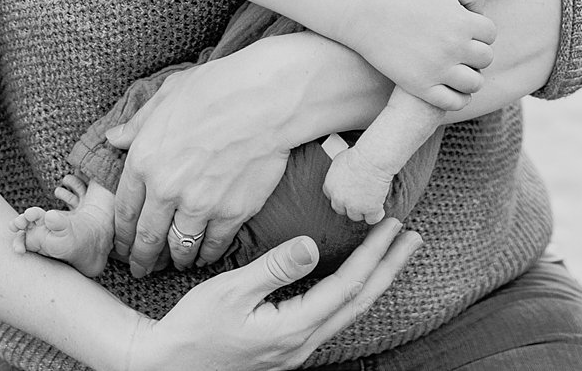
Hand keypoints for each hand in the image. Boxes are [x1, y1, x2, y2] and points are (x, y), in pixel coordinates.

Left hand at [105, 63, 295, 275]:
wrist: (264, 100)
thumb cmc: (216, 88)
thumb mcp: (166, 96)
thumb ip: (138, 124)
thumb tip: (114, 138)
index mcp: (144, 160)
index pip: (124, 210)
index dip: (122, 233)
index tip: (123, 244)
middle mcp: (166, 189)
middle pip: (147, 237)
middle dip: (142, 258)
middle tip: (141, 269)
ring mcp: (199, 205)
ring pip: (180, 247)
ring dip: (176, 260)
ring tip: (176, 264)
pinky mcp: (231, 214)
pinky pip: (214, 246)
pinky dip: (208, 256)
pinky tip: (206, 257)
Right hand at [124, 224, 420, 370]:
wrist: (169, 365)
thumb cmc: (194, 328)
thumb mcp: (230, 292)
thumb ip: (274, 268)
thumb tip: (311, 246)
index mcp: (292, 328)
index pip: (347, 286)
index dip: (374, 255)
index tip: (393, 225)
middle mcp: (302, 343)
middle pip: (358, 301)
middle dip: (388, 268)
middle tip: (412, 237)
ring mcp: (297, 349)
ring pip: (348, 310)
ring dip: (373, 279)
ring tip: (391, 254)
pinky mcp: (287, 347)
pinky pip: (331, 316)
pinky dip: (349, 291)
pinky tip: (351, 278)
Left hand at [320, 142, 391, 225]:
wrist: (372, 159)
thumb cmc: (358, 155)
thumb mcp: (339, 161)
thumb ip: (336, 174)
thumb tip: (339, 175)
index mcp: (330, 186)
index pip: (332, 198)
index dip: (341, 196)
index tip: (348, 193)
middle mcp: (339, 199)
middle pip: (342, 209)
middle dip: (350, 205)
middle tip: (359, 198)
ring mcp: (354, 207)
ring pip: (356, 216)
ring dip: (362, 210)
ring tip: (370, 201)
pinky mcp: (369, 210)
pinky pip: (372, 219)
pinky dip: (376, 214)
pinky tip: (379, 208)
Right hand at [344, 0, 494, 110]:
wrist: (363, 11)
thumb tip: (482, 12)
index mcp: (463, 22)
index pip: (490, 33)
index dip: (478, 28)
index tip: (462, 26)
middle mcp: (455, 48)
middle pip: (485, 58)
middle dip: (475, 51)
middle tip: (458, 46)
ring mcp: (438, 70)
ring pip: (474, 84)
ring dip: (470, 76)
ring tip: (456, 67)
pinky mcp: (420, 87)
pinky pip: (453, 103)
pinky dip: (457, 97)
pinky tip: (448, 85)